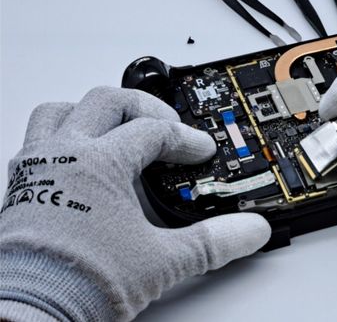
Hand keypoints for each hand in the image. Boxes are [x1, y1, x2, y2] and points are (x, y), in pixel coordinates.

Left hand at [0, 87, 269, 320]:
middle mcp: (65, 155)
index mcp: (100, 163)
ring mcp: (38, 168)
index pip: (154, 131)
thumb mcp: (162, 262)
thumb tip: (248, 231)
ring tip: (117, 128)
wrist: (28, 313)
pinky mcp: (21, 189)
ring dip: (94, 113)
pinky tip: (81, 163)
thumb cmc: (80, 283)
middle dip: (145, 109)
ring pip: (61, 111)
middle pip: (108, 102)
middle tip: (167, 127)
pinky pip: (37, 141)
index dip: (186, 138)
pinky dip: (64, 139)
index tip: (201, 152)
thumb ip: (212, 242)